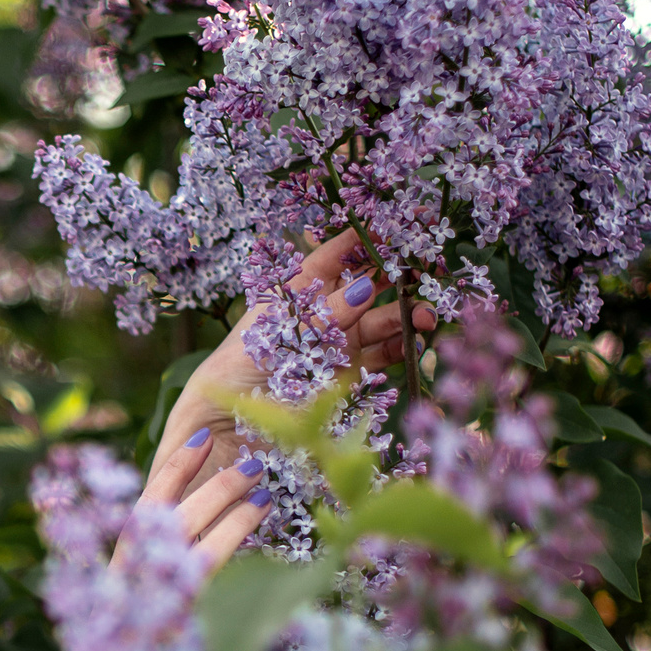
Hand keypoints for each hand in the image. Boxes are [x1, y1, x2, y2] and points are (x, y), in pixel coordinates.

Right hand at [51, 421, 272, 650]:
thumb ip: (166, 609)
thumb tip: (209, 567)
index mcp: (113, 591)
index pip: (142, 516)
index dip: (170, 473)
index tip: (197, 435)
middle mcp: (123, 599)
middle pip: (168, 526)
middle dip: (211, 488)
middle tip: (252, 460)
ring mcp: (143, 625)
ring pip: (188, 555)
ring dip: (229, 521)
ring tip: (265, 492)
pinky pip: (204, 602)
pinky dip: (233, 573)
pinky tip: (264, 553)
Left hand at [153, 230, 435, 485]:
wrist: (224, 425)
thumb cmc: (235, 371)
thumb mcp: (276, 335)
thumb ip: (320, 316)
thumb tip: (365, 288)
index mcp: (296, 291)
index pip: (334, 256)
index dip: (364, 239)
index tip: (396, 225)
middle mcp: (321, 313)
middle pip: (368, 284)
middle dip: (399, 276)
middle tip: (426, 271)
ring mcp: (337, 343)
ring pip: (382, 320)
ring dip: (407, 315)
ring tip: (426, 316)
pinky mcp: (347, 375)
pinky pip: (383, 355)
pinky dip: (403, 348)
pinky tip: (416, 344)